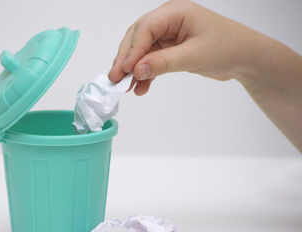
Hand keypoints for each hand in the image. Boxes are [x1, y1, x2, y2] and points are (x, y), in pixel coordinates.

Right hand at [108, 0, 260, 94]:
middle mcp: (168, 21)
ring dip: (133, 69)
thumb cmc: (227, 48)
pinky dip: (145, 74)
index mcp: (175, 13)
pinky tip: (141, 88)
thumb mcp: (194, 56)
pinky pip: (151, 60)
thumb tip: (136, 71)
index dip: (132, 51)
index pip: (145, 29)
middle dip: (126, 60)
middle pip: (138, 38)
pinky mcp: (170, 49)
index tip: (123, 70)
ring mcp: (168, 35)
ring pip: (142, 51)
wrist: (245, 57)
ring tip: (126, 87)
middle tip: (115, 79)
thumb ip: (163, 63)